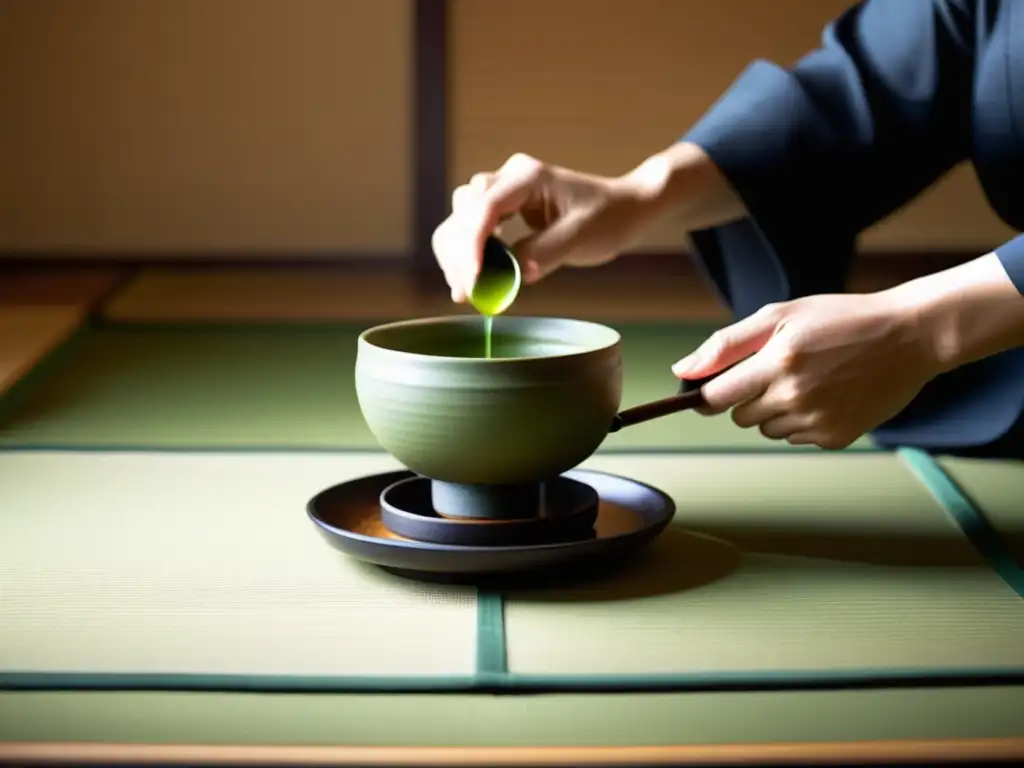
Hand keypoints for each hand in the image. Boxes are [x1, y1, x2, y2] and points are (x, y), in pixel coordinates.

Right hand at [431, 153, 653, 301]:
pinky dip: (466, 254)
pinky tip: (472, 280)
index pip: (486, 207)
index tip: (474, 281)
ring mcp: (502, 191)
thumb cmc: (608, 217)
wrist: (623, 208)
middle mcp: (508, 178)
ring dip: (457, 254)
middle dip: (460, 253)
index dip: (473, 245)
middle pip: (464, 210)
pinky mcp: (502, 209)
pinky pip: (470, 228)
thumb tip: (516, 274)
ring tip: (466, 291)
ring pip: (460, 218)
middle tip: (467, 294)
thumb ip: (547, 252)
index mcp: (528, 177)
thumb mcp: (582, 236)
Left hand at [672, 292, 942, 448]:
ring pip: (766, 429)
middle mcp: (794, 397)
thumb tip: (682, 371)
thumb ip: (726, 345)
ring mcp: (816, 421)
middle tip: (778, 369)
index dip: (711, 391)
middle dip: (748, 396)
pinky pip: (796, 437)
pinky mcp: (835, 437)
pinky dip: (803, 420)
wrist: (908, 336)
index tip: (719, 384)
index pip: (715, 398)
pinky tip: (827, 394)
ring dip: (774, 410)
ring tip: (807, 379)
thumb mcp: (779, 316)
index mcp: (775, 364)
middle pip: (739, 416)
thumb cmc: (840, 319)